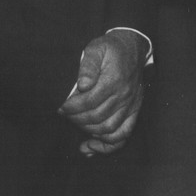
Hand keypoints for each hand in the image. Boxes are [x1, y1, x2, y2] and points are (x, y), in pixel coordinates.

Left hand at [59, 30, 146, 152]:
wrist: (133, 49)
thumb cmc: (111, 49)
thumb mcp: (97, 48)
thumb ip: (88, 65)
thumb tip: (82, 85)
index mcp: (114, 80)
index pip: (89, 101)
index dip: (72, 107)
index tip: (61, 107)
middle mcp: (124, 96)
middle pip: (97, 117)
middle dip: (76, 119)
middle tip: (66, 115)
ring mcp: (130, 105)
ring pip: (109, 129)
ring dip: (89, 131)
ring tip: (76, 124)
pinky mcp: (134, 111)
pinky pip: (123, 135)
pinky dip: (107, 146)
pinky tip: (91, 147)